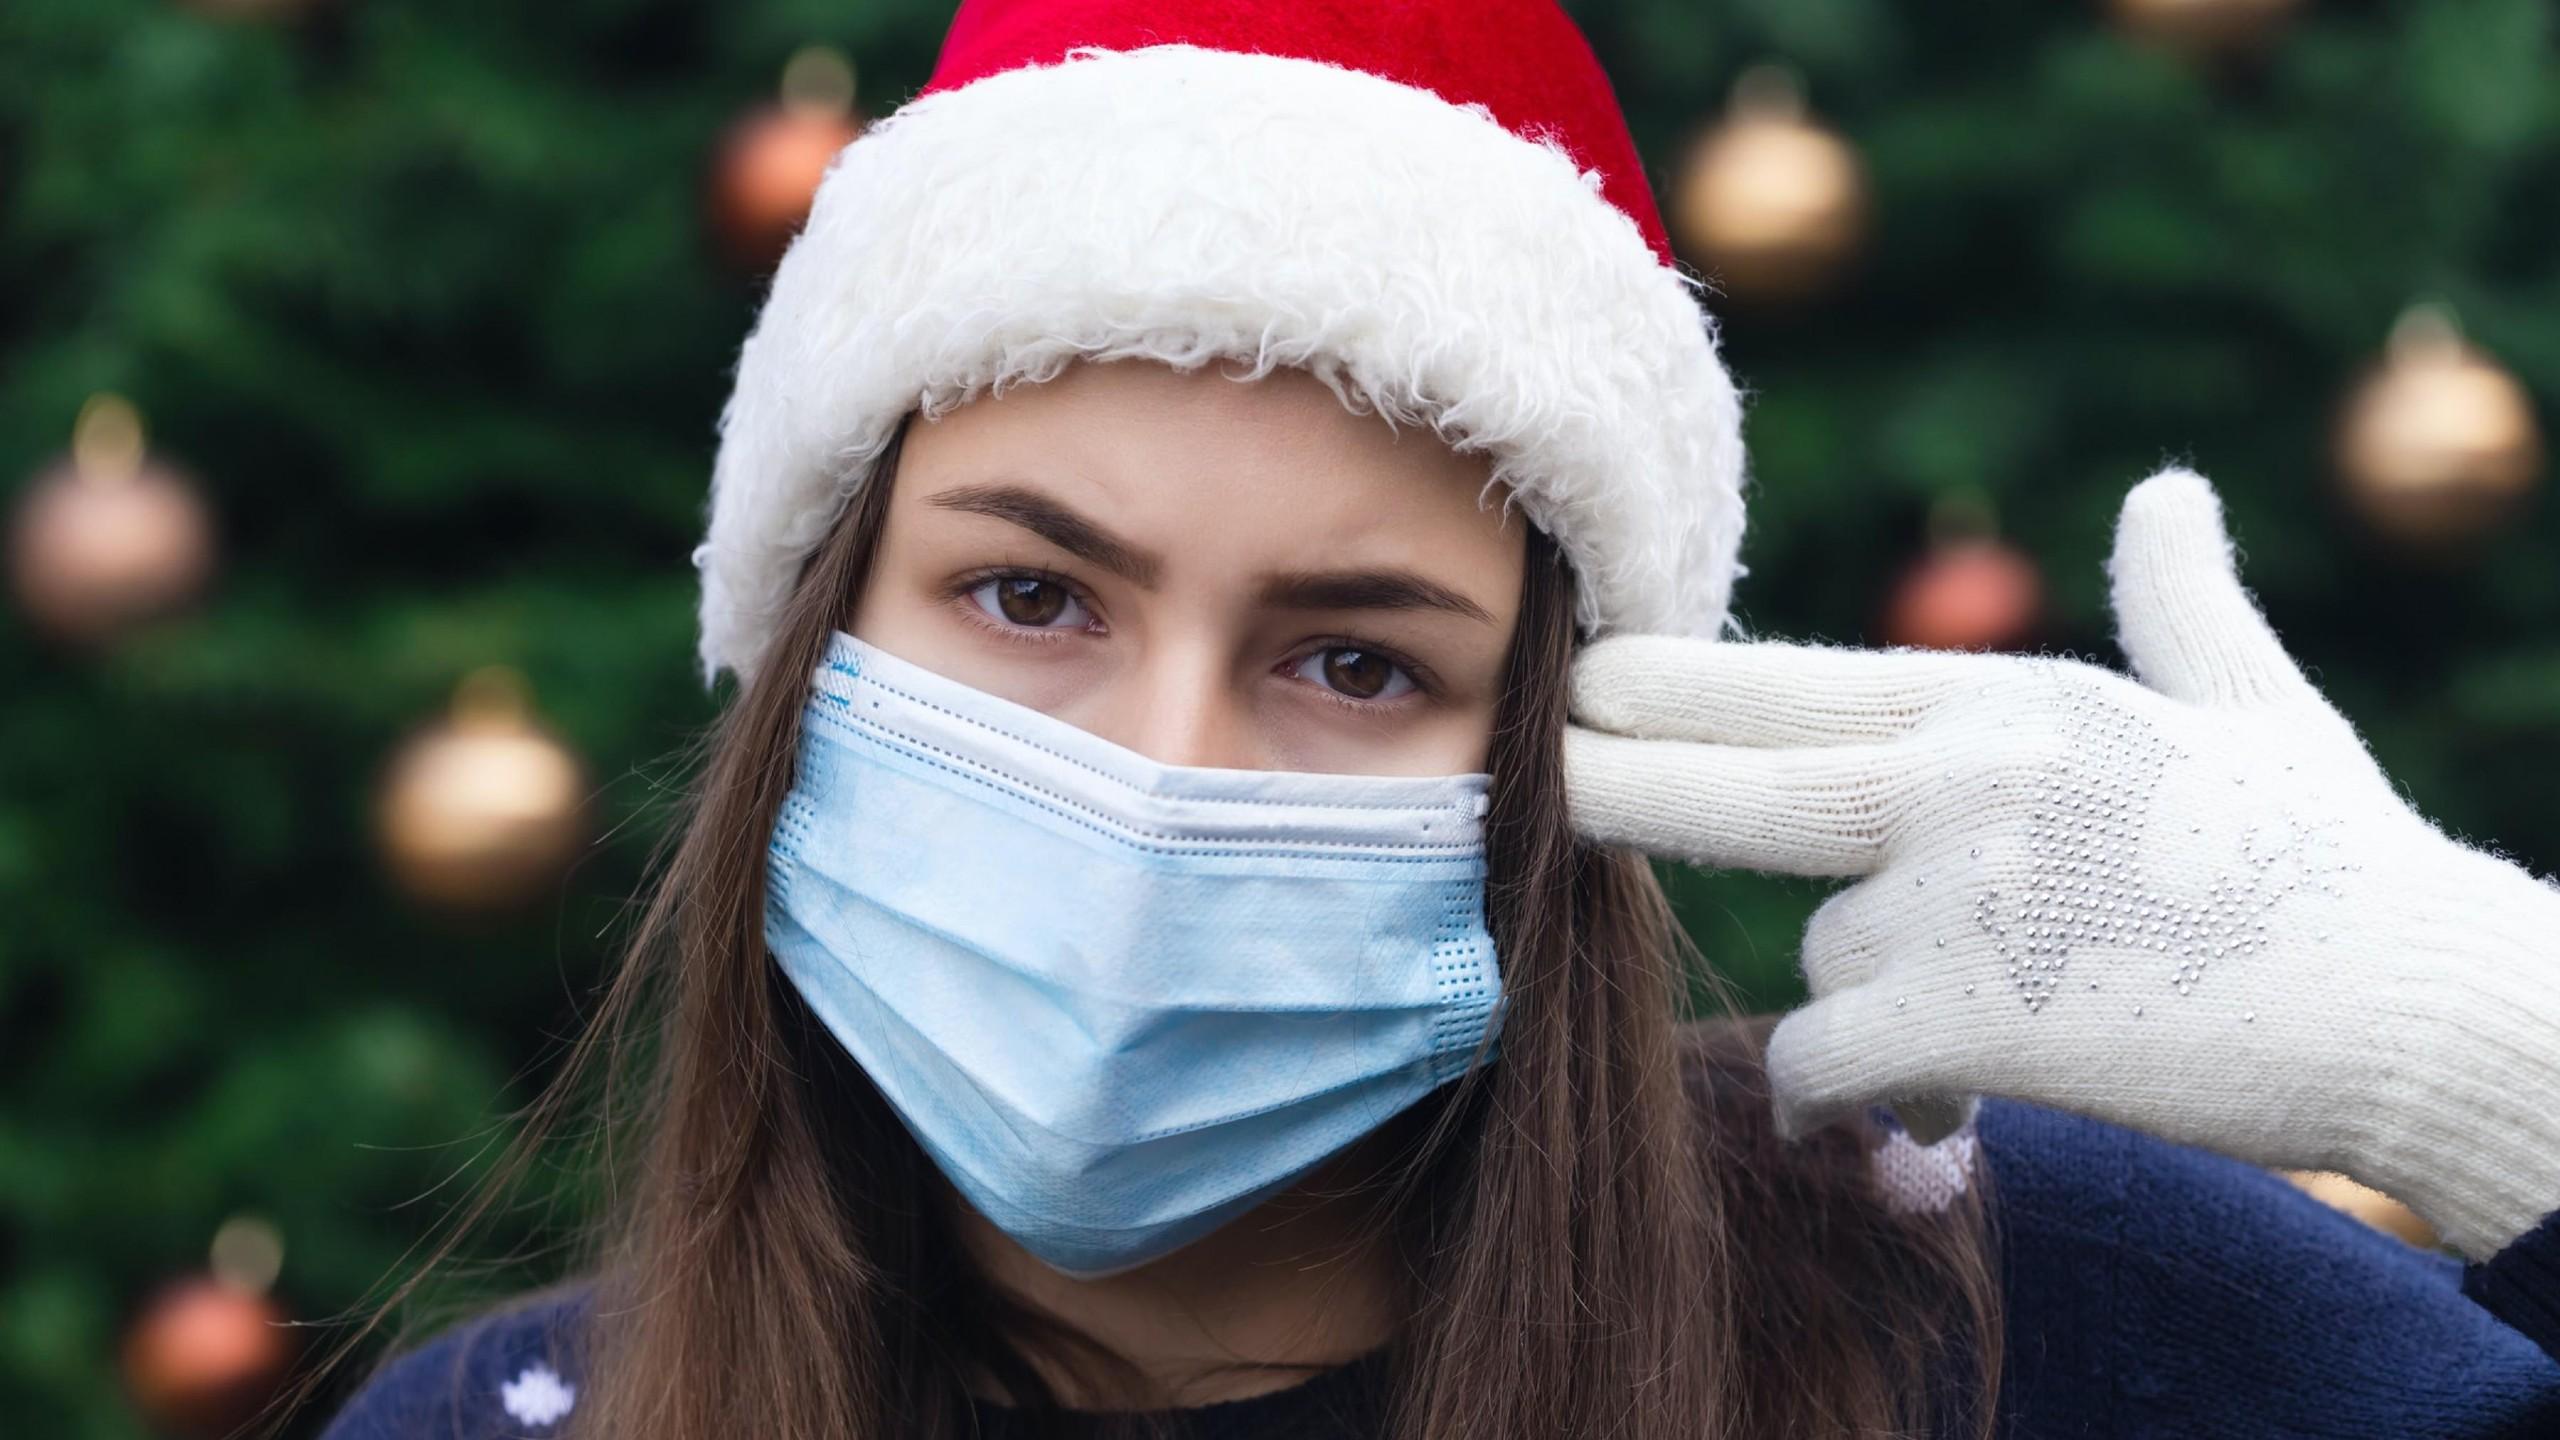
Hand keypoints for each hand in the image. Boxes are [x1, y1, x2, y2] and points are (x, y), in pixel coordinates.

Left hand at [1564, 468, 2559, 1258]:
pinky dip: (1851, 1098)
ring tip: (2005, 1017)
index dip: (1672, 684)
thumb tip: (2169, 490)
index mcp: (2007, 700)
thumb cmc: (2332, 861)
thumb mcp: (2250, 704)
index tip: (1582, 679)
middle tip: (1545, 780)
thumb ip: (2178, 601)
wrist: (2424, 1007)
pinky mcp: (1961, 1017)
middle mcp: (1957, 779)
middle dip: (1616, 784)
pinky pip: (1827, 1063)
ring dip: (1874, 1005)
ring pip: (1821, 960)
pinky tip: (1927, 1110)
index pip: (1795, 679)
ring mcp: (1952, 894)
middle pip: (1729, 784)